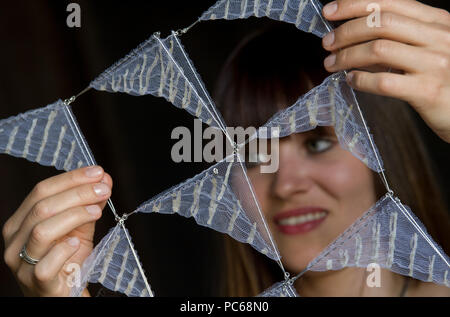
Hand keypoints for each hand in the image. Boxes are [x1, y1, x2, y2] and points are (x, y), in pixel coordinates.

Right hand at [2, 166, 112, 295]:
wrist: (66, 294)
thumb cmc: (68, 261)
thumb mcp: (79, 229)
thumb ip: (88, 206)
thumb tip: (104, 180)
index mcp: (21, 222)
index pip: (41, 191)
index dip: (71, 179)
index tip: (98, 172)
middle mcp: (14, 241)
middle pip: (42, 207)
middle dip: (77, 193)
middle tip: (104, 189)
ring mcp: (21, 263)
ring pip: (42, 230)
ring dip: (74, 215)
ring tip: (97, 211)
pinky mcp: (35, 283)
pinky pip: (45, 263)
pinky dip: (63, 249)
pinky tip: (77, 243)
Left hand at [321, 0, 449, 142]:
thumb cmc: (447, 79)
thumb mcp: (431, 49)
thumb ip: (401, 40)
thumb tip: (355, 38)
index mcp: (437, 22)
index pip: (390, 4)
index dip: (355, 5)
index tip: (330, 11)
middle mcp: (438, 37)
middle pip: (381, 23)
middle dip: (346, 31)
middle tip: (327, 43)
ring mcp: (435, 63)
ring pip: (379, 49)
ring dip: (347, 56)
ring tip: (331, 63)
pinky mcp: (428, 91)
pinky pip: (384, 81)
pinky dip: (361, 80)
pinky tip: (351, 80)